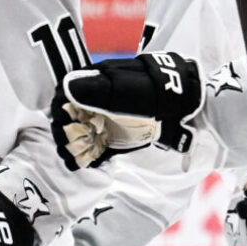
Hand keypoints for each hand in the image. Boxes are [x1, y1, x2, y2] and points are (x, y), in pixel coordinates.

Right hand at [56, 52, 201, 168]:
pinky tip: (81, 164)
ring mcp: (106, 121)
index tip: (60, 119)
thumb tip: (67, 88)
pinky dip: (86, 157)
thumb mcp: (126, 89)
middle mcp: (97, 101)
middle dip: (64, 130)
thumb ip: (97, 90)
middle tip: (65, 143)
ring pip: (79, 133)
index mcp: (96, 82)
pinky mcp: (116, 139)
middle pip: (70, 116)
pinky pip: (95, 148)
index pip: (67, 93)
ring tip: (71, 157)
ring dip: (72, 145)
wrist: (186, 107)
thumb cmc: (156, 93)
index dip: (60, 107)